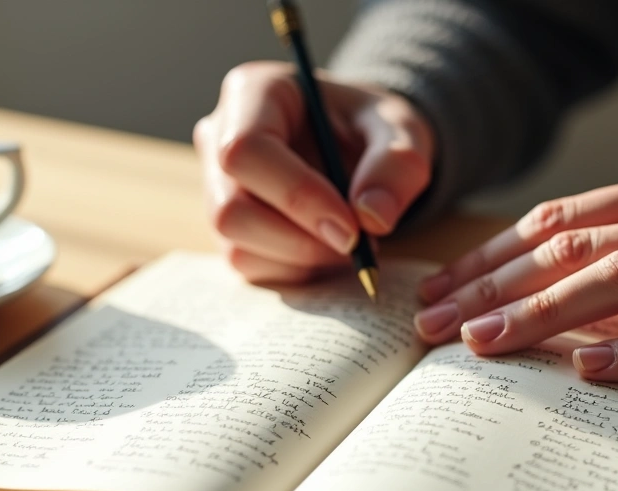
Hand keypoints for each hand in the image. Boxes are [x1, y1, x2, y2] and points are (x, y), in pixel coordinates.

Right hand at [194, 61, 433, 281]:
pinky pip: (250, 265)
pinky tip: (327, 249)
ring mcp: (216, 186)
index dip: (296, 195)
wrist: (358, 147)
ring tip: (350, 243)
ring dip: (302, 259)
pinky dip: (296, 270)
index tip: (351, 227)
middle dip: (300, 240)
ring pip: (238, 245)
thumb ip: (398, 164)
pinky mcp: (227, 228)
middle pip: (231, 209)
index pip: (245, 151)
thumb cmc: (371, 127)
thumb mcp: (402, 129)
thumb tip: (373, 217)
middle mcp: (219, 138)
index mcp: (252, 93)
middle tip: (356, 246)